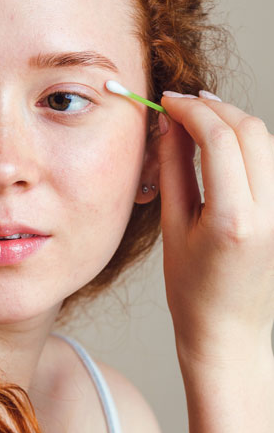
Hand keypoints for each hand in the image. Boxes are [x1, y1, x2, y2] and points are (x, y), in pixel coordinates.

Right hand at [157, 91, 273, 368]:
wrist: (228, 331)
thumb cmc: (192, 291)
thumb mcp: (173, 229)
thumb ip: (173, 171)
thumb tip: (169, 126)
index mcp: (234, 219)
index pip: (219, 139)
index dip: (191, 110)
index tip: (168, 101)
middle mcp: (271, 212)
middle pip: (251, 130)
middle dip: (214, 108)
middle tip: (182, 104)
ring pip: (267, 140)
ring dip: (233, 121)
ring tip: (199, 119)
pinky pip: (272, 161)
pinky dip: (247, 142)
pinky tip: (222, 143)